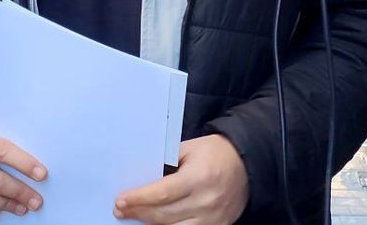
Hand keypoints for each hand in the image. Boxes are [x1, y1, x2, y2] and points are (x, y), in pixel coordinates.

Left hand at [114, 135, 247, 223]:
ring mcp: (214, 219)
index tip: (120, 201)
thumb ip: (166, 163)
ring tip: (134, 217)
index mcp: (199, 177)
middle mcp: (207, 201)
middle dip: (139, 213)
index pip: (162, 194)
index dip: (139, 199)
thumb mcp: (189, 149)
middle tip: (120, 211)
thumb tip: (139, 178)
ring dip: (150, 224)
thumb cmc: (214, 152)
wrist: (247, 164)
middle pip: (165, 215)